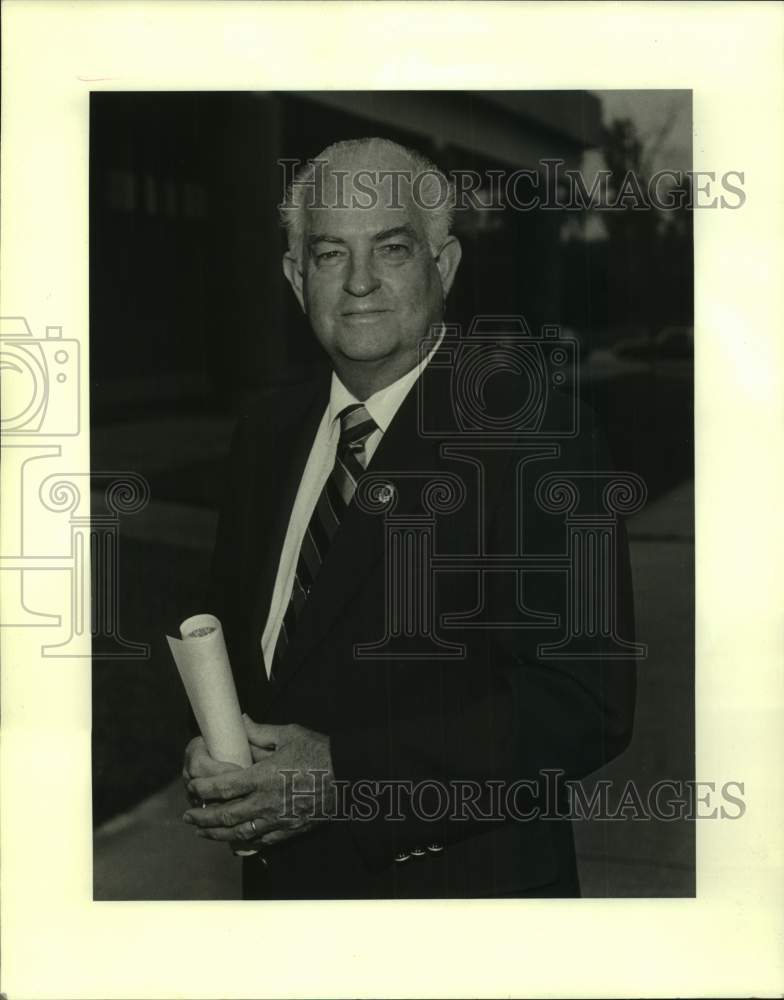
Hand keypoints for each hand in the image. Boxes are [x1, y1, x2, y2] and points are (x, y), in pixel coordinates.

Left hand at [182, 720, 334, 848]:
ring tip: (203, 832)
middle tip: (188, 817)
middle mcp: (265, 802)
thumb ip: (260, 732)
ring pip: (238, 833)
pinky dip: (243, 843)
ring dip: (216, 834)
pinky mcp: (288, 830)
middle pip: (225, 816)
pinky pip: (260, 841)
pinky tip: (233, 842)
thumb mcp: (290, 734)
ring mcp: (276, 820)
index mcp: (263, 777)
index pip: (223, 788)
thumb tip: (241, 722)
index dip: (202, 790)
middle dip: (202, 818)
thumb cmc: (319, 752)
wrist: (348, 777)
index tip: (191, 789)